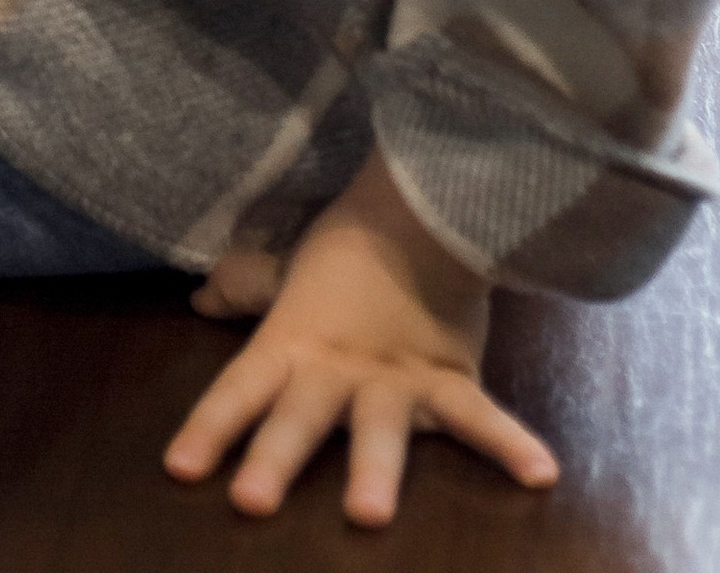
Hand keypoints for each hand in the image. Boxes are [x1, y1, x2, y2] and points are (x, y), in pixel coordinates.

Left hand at [166, 155, 558, 526]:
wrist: (421, 204)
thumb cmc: (349, 246)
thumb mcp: (289, 269)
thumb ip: (248, 287)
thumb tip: (202, 299)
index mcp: (291, 345)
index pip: (239, 389)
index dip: (208, 428)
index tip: (179, 470)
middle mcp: (335, 371)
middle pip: (298, 417)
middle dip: (275, 458)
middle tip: (251, 501)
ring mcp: (392, 380)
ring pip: (378, 427)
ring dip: (373, 470)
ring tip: (368, 515)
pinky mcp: (446, 377)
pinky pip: (478, 416)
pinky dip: (509, 443)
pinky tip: (540, 475)